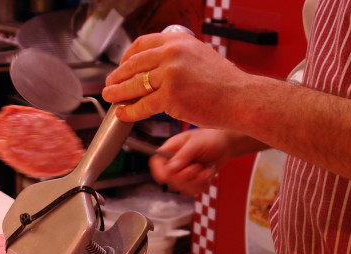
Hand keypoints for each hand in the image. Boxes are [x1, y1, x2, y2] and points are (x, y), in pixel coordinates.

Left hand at [102, 32, 249, 127]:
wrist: (240, 98)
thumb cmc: (226, 85)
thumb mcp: (201, 57)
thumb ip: (180, 60)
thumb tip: (163, 69)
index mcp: (178, 41)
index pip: (143, 45)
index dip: (127, 57)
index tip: (122, 66)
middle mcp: (171, 54)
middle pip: (135, 64)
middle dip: (118, 75)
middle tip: (110, 84)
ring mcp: (169, 75)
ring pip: (135, 84)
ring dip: (119, 92)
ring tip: (110, 97)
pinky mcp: (170, 96)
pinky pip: (143, 104)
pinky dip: (130, 111)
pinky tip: (123, 114)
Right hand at [149, 129, 233, 195]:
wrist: (225, 145)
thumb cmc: (211, 138)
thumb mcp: (197, 143)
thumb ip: (183, 155)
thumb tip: (171, 168)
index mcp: (170, 149)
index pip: (156, 162)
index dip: (158, 171)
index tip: (167, 176)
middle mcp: (174, 163)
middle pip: (169, 179)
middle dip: (186, 176)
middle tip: (197, 167)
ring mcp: (182, 174)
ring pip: (181, 188)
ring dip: (196, 181)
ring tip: (205, 169)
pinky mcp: (192, 182)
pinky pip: (192, 192)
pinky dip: (202, 185)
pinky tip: (207, 174)